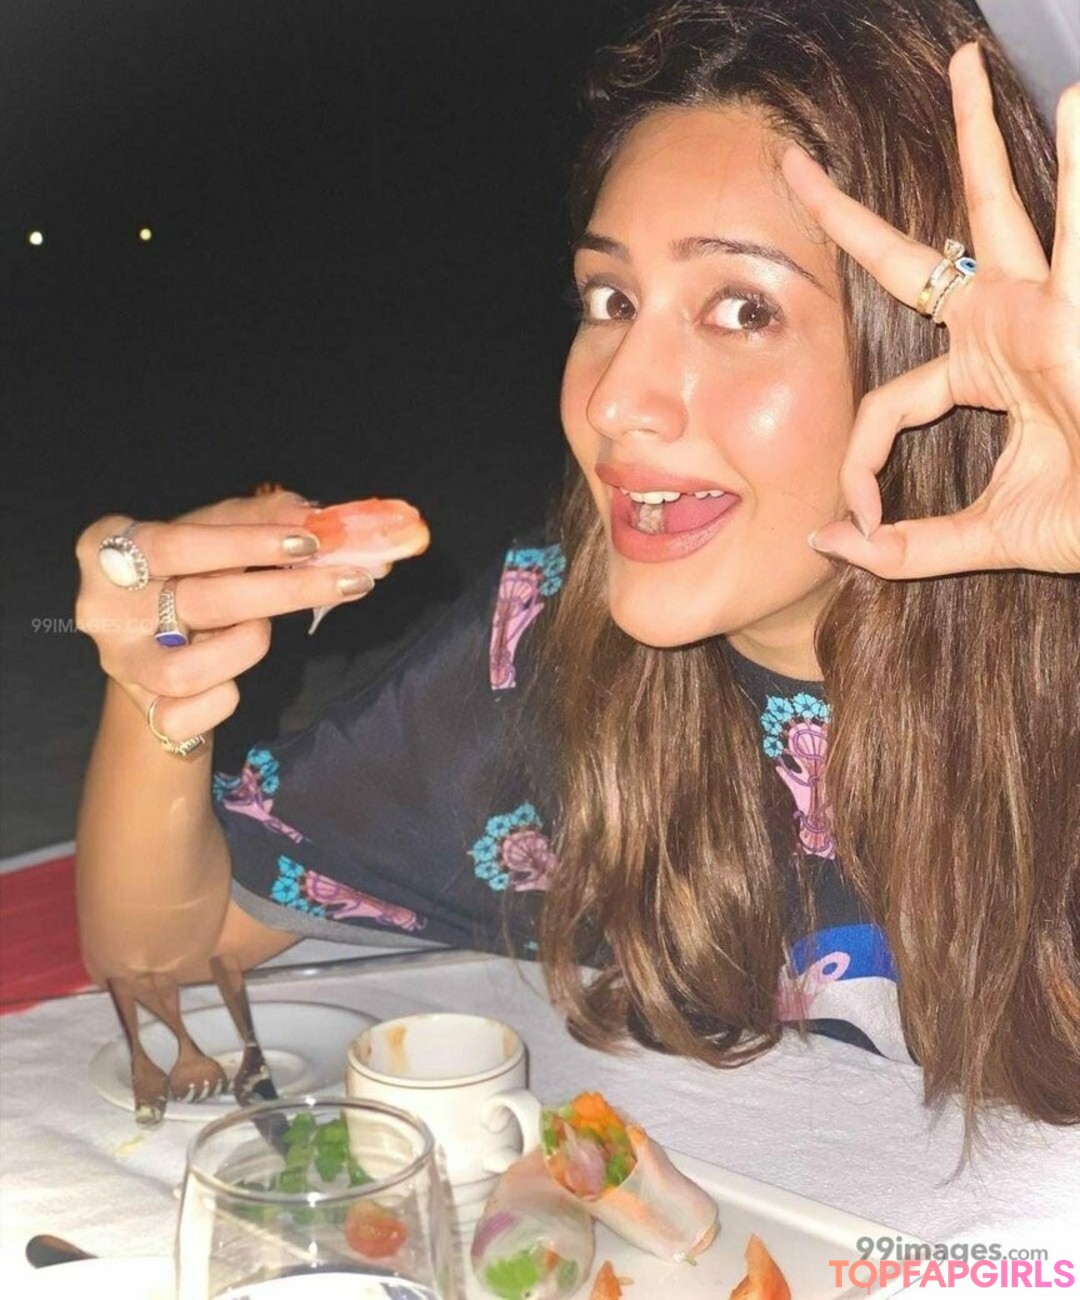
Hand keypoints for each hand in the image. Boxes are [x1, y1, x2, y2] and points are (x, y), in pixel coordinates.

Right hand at [74, 491, 388, 743]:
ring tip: (257, 630)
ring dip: (246, 647)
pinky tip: (230, 683)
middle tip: (349, 580)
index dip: (246, 543)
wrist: (153, 658)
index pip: (179, 543)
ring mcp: (122, 662)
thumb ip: (260, 518)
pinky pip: (193, 715)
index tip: (308, 541)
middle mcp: (105, 606)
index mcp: (109, 547)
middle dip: (287, 591)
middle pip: (205, 601)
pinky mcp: (144, 710)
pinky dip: (224, 699)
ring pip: (190, 669)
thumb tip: (318, 517)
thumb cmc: (188, 579)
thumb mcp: (213, 536)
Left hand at [783, 44, 1079, 578]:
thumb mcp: (981, 536)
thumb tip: (826, 542)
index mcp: (977, 377)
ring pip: (996, 208)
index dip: (860, 464)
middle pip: (910, 260)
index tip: (860, 518)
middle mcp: (1001, 328)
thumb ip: (907, 546)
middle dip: (847, 218)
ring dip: (977, 138)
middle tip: (796, 165)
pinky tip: (1077, 102)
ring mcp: (1043, 307)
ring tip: (962, 65)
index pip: (882, 406)